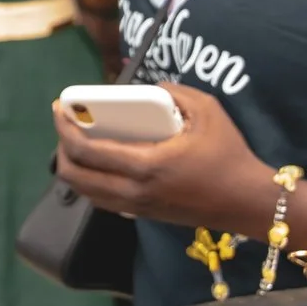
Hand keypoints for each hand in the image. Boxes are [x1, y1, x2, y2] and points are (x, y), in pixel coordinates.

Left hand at [53, 81, 262, 227]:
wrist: (247, 201)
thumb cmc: (229, 153)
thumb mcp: (206, 110)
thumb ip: (173, 92)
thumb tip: (148, 90)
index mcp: (146, 164)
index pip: (87, 150)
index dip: (64, 127)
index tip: (58, 108)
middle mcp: (134, 191)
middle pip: (75, 176)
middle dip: (60, 149)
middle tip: (66, 125)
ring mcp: (136, 207)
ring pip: (85, 193)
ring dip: (73, 167)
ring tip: (76, 143)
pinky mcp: (142, 215)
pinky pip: (102, 200)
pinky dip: (90, 182)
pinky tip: (99, 163)